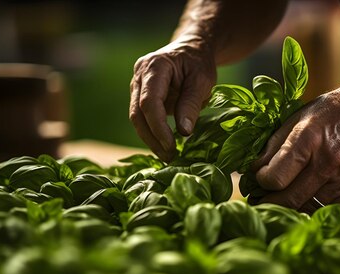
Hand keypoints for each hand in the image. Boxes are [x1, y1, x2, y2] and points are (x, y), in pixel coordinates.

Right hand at [130, 36, 215, 161]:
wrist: (192, 49)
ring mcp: (137, 85)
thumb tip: (184, 132)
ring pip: (137, 118)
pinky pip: (143, 117)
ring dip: (151, 139)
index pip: (149, 102)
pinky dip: (153, 133)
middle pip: (137, 113)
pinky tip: (165, 146)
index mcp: (154, 66)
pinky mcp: (140, 95)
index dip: (158, 126)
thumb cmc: (199, 62)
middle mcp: (139, 75)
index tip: (171, 145)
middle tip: (170, 157)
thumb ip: (191, 104)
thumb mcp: (202, 81)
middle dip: (152, 138)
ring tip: (168, 156)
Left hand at [253, 83, 339, 213]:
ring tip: (279, 203)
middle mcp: (327, 161)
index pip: (275, 178)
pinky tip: (303, 206)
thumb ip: (273, 147)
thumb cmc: (329, 113)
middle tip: (259, 201)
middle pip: (289, 199)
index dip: (261, 182)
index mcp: (308, 139)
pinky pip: (328, 213)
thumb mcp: (296, 119)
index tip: (259, 178)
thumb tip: (253, 172)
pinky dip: (312, 212)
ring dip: (289, 209)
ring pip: (307, 209)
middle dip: (268, 202)